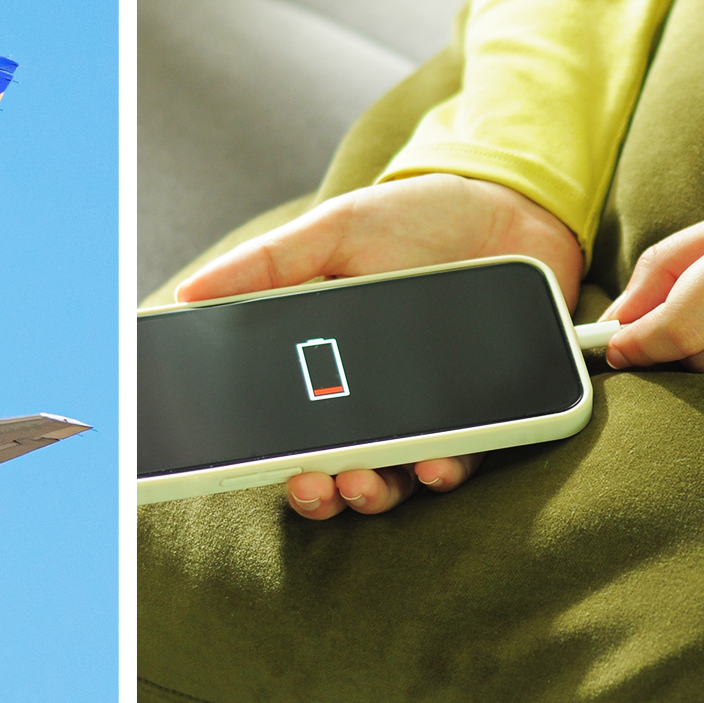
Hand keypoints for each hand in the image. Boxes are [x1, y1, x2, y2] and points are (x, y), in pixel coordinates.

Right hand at [177, 173, 583, 519]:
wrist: (514, 209)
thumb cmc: (420, 219)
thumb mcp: (336, 230)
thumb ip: (269, 263)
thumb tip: (190, 293)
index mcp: (325, 361)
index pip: (286, 421)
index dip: (266, 453)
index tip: (250, 464)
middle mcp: (372, 398)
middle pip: (332, 464)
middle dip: (317, 489)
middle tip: (310, 482)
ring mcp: (425, 412)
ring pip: (390, 477)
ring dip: (370, 493)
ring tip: (359, 482)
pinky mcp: (480, 417)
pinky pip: (458, 460)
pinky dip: (442, 472)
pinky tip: (433, 465)